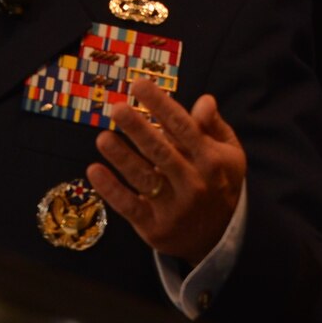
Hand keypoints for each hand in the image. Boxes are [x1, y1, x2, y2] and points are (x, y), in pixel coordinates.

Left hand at [87, 76, 244, 264]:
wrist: (218, 238)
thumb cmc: (218, 183)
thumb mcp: (228, 154)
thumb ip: (213, 126)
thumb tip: (203, 100)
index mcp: (211, 160)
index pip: (183, 127)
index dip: (161, 105)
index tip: (139, 84)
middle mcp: (194, 183)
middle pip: (162, 152)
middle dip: (139, 129)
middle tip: (117, 108)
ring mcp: (174, 207)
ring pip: (144, 179)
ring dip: (122, 158)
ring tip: (102, 138)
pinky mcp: (155, 227)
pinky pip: (130, 207)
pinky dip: (111, 190)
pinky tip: (93, 170)